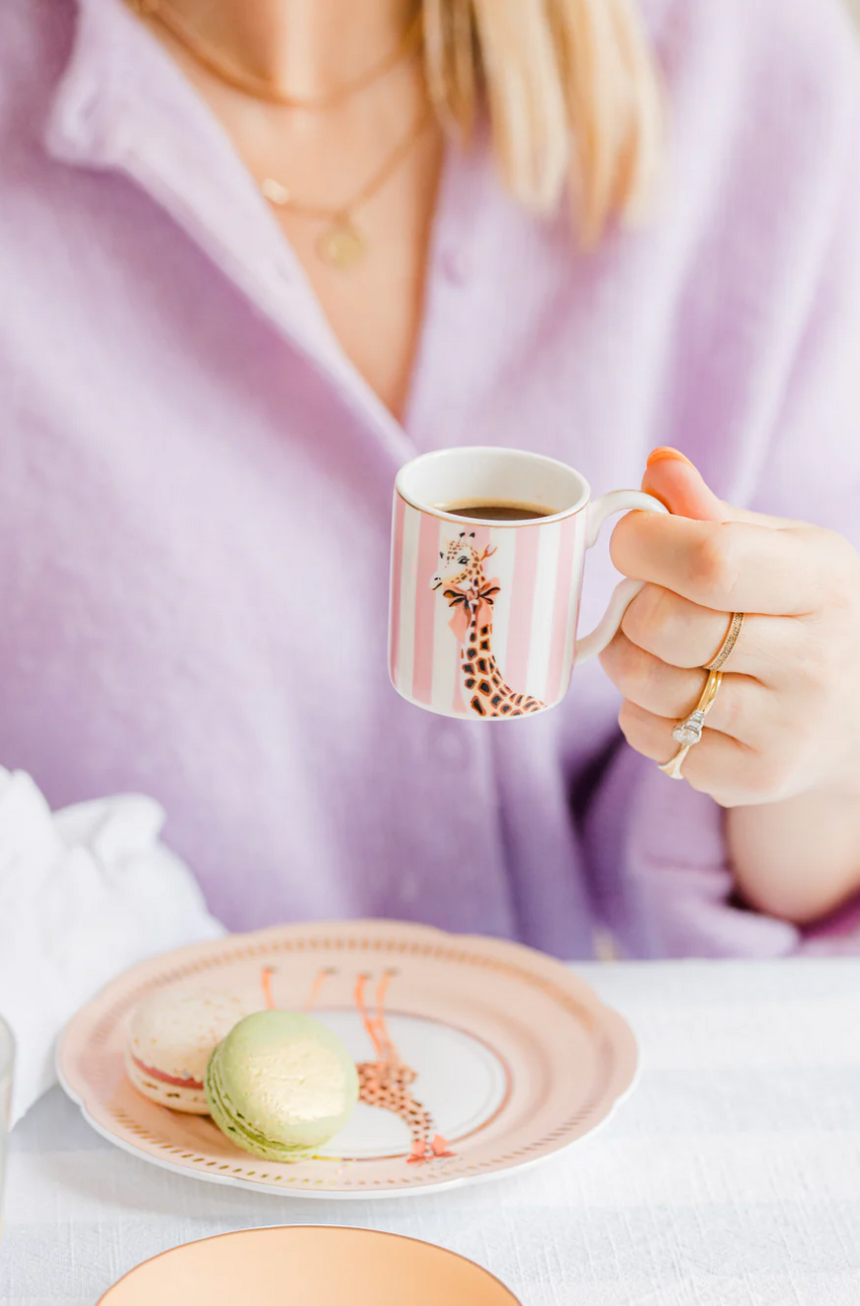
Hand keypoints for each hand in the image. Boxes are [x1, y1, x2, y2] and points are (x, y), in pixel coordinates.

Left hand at [600, 449, 859, 807]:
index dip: (644, 544)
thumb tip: (658, 468)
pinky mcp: (755, 777)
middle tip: (642, 600)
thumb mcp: (775, 549)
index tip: (631, 540)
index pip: (710, 560)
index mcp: (826, 581)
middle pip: (669, 625)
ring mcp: (790, 728)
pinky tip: (675, 695)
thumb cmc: (797, 612)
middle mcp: (818, 659)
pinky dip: (641, 712)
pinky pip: (651, 737)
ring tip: (654, 645)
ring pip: (650, 684)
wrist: (853, 715)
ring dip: (626, 658)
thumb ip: (708, 512)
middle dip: (631, 606)